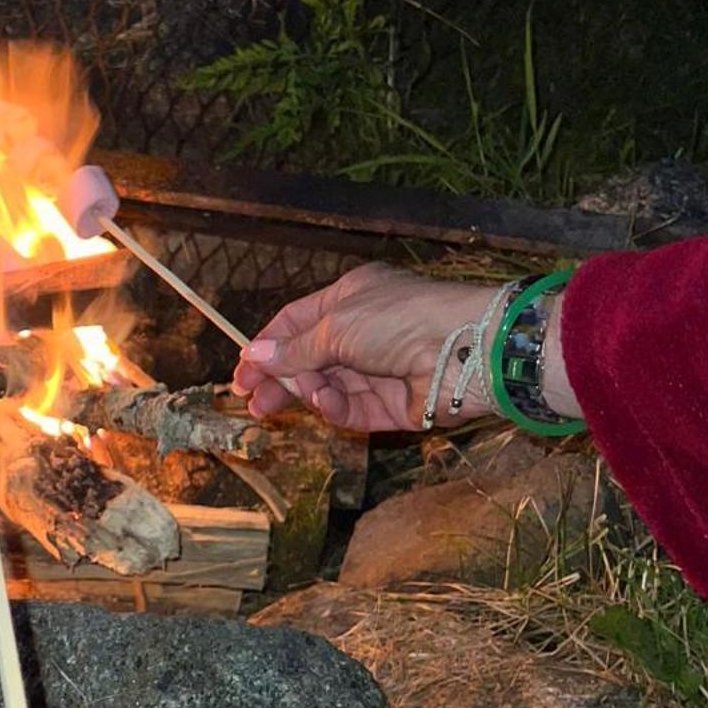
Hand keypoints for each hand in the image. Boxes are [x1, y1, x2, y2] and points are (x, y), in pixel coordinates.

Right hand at [232, 260, 498, 430]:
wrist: (465, 350)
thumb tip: (253, 355)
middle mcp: (363, 332)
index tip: (241, 373)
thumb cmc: (400, 319)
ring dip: (305, 394)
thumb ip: (294, 348)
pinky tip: (324, 403)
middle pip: (309, 360)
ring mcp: (378, 371)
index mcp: (350, 298)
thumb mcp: (336, 326)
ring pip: (328, 388)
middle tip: (251, 402)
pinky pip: (353, 410)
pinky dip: (334, 408)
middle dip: (279, 380)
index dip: (267, 347)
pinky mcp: (392, 405)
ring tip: (285, 402)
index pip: (297, 322)